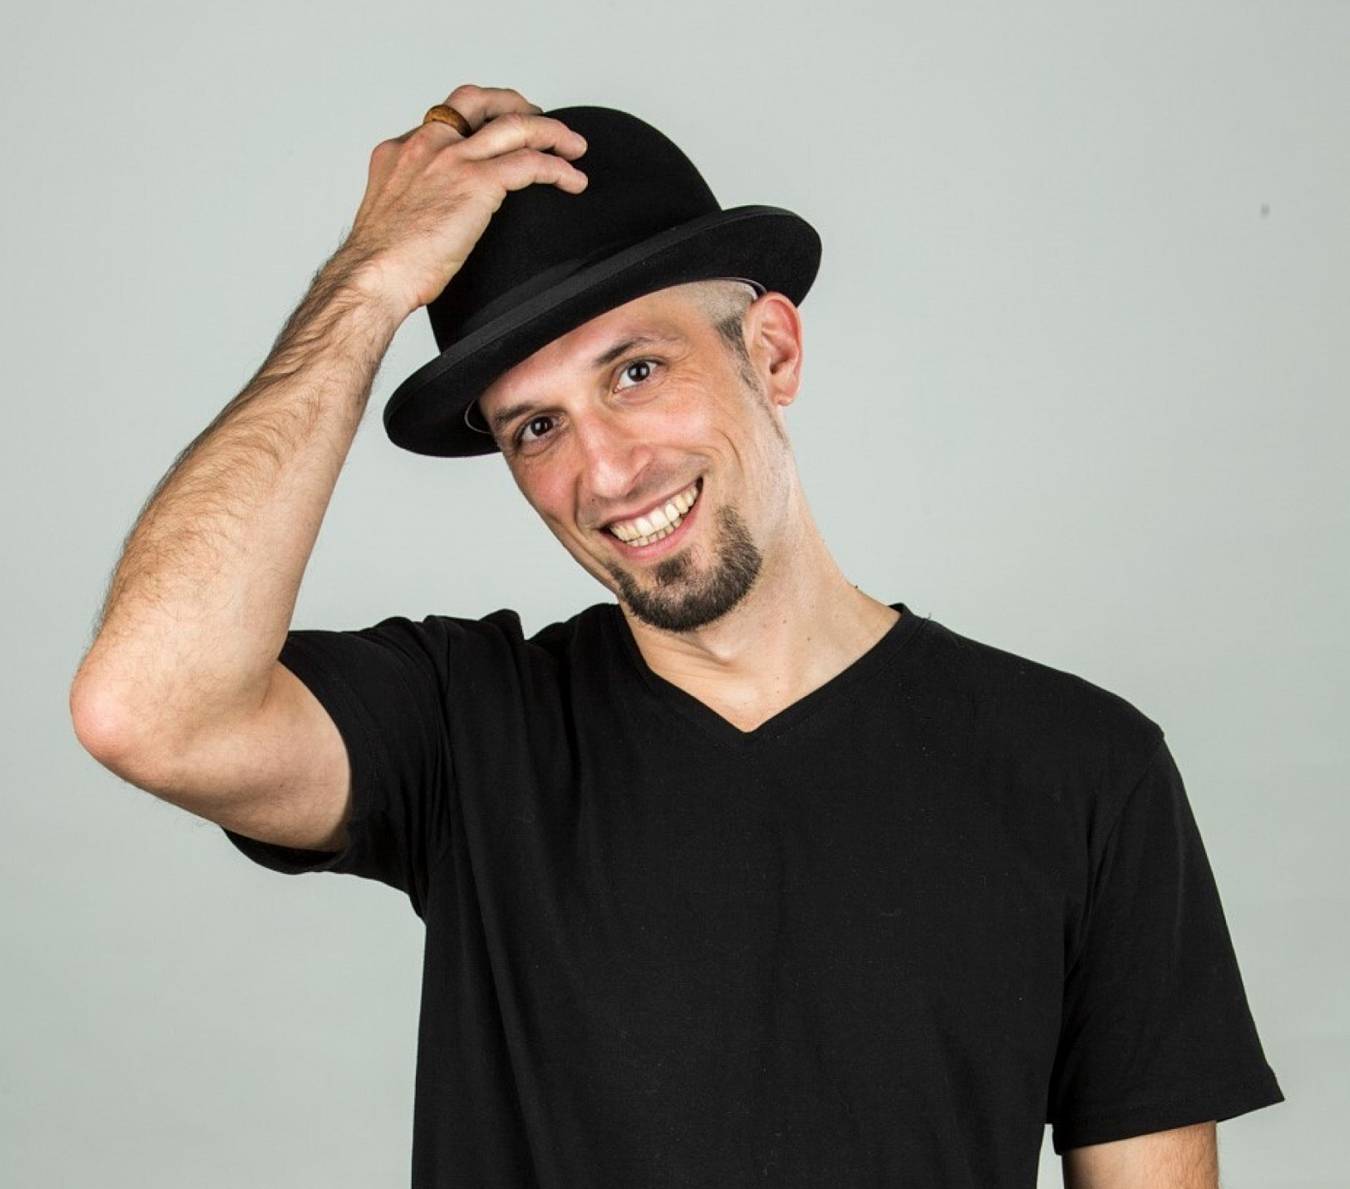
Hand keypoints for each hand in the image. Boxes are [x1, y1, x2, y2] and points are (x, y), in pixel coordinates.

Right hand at [336, 84, 588, 317]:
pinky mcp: (477, 182)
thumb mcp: (395, 221)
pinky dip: (558, 169)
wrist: (374, 276)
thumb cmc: (381, 267)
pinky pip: (531, 163)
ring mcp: (452, 159)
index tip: (495, 135)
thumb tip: (440, 225)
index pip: (443, 120)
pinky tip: (573, 181)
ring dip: (551, 132)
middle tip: (539, 121)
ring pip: (514, 125)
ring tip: (574, 147)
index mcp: (400, 152)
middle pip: (477, 100)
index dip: (476, 122)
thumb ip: (417, 207)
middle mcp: (425, 144)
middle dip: (513, 104)